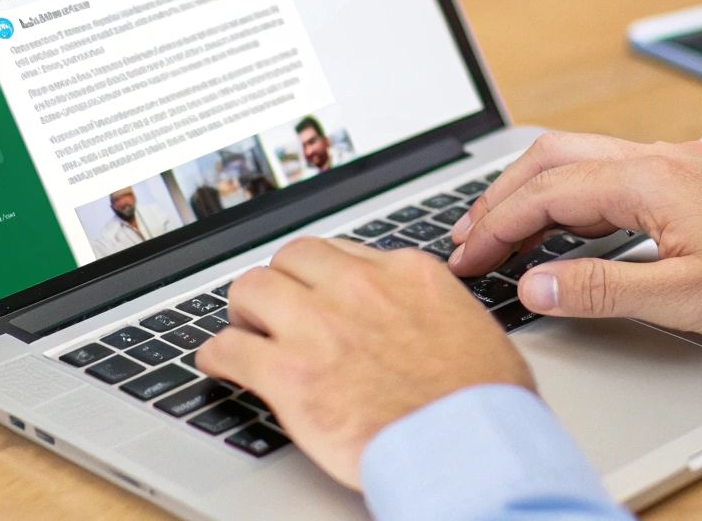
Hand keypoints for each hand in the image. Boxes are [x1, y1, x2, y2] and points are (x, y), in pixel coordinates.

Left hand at [198, 237, 532, 488]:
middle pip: (291, 258)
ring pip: (252, 288)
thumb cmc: (483, 404)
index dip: (322, 276)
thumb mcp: (471, 328)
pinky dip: (217, 355)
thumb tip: (423, 320)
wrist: (469, 449)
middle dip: (280, 281)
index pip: (343, 253)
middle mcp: (357, 288)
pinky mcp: (286, 372)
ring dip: (245, 310)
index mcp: (405, 274)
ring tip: (243, 328)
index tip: (316, 290)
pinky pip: (230, 348)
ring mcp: (318, 326)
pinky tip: (217, 363)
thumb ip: (433, 309)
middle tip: (275, 305)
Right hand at [449, 132, 701, 339]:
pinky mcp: (691, 171)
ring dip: (534, 188)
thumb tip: (534, 284)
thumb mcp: (686, 297)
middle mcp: (656, 156)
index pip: (546, 193)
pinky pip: (610, 165)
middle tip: (467, 238)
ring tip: (503, 228)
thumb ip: (603, 289)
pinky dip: (570, 188)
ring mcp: (674, 159)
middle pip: (552, 157)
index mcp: (647, 180)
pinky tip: (568, 218)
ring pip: (581, 156)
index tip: (465, 257)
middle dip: (500, 196)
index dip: (495, 225)